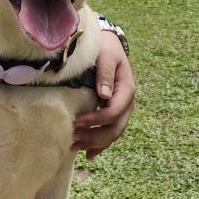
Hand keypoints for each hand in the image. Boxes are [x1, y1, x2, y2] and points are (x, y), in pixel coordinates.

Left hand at [72, 30, 134, 159]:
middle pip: (114, 128)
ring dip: (95, 143)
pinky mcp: (114, 112)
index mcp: (127, 89)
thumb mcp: (106, 55)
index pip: (113, 112)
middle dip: (93, 136)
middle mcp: (127, 103)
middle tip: (72, 139)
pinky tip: (89, 153)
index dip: (95, 120)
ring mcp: (122, 109)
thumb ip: (105, 73)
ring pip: (112, 133)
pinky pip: (110, 132)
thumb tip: (104, 95)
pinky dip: (100, 144)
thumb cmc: (105, 48)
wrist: (109, 45)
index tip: (76, 122)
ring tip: (74, 146)